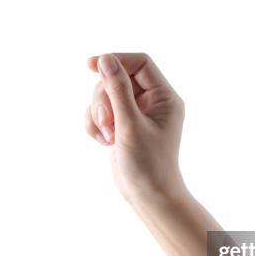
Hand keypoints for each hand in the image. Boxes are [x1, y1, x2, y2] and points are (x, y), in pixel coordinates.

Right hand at [85, 53, 185, 201]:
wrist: (148, 196)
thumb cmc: (148, 164)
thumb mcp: (130, 124)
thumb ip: (117, 90)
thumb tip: (105, 59)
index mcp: (164, 97)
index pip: (139, 63)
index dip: (115, 60)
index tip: (90, 64)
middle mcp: (152, 102)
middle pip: (117, 79)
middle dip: (104, 99)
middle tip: (107, 122)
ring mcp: (136, 114)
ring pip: (105, 96)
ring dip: (98, 114)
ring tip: (108, 137)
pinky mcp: (122, 126)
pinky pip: (100, 113)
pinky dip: (96, 125)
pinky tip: (103, 143)